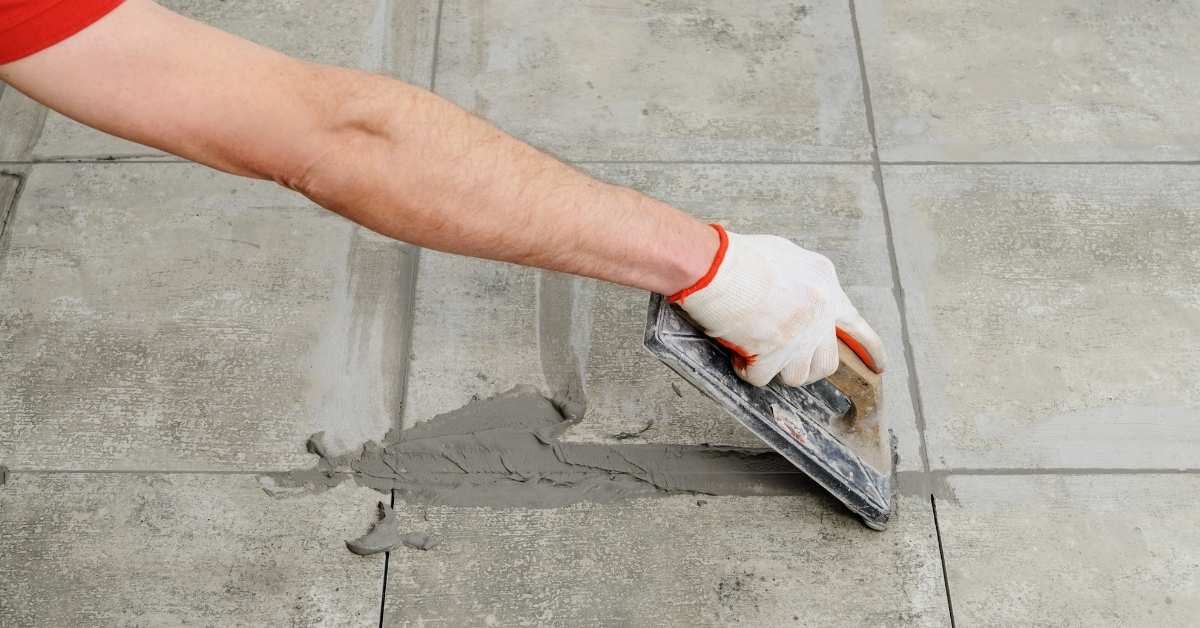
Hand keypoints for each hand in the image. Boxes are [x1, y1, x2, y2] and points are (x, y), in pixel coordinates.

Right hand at [671, 225, 885, 386]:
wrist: (716, 266)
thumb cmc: (741, 257)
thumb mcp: (786, 257)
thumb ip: (801, 282)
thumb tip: (798, 300)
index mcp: (825, 287)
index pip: (856, 325)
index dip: (870, 350)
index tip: (878, 367)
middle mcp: (819, 314)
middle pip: (827, 361)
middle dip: (808, 366)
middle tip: (786, 360)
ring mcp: (798, 337)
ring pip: (798, 376)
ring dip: (776, 369)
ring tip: (757, 352)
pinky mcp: (772, 354)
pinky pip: (761, 378)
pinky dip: (746, 370)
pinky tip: (737, 353)